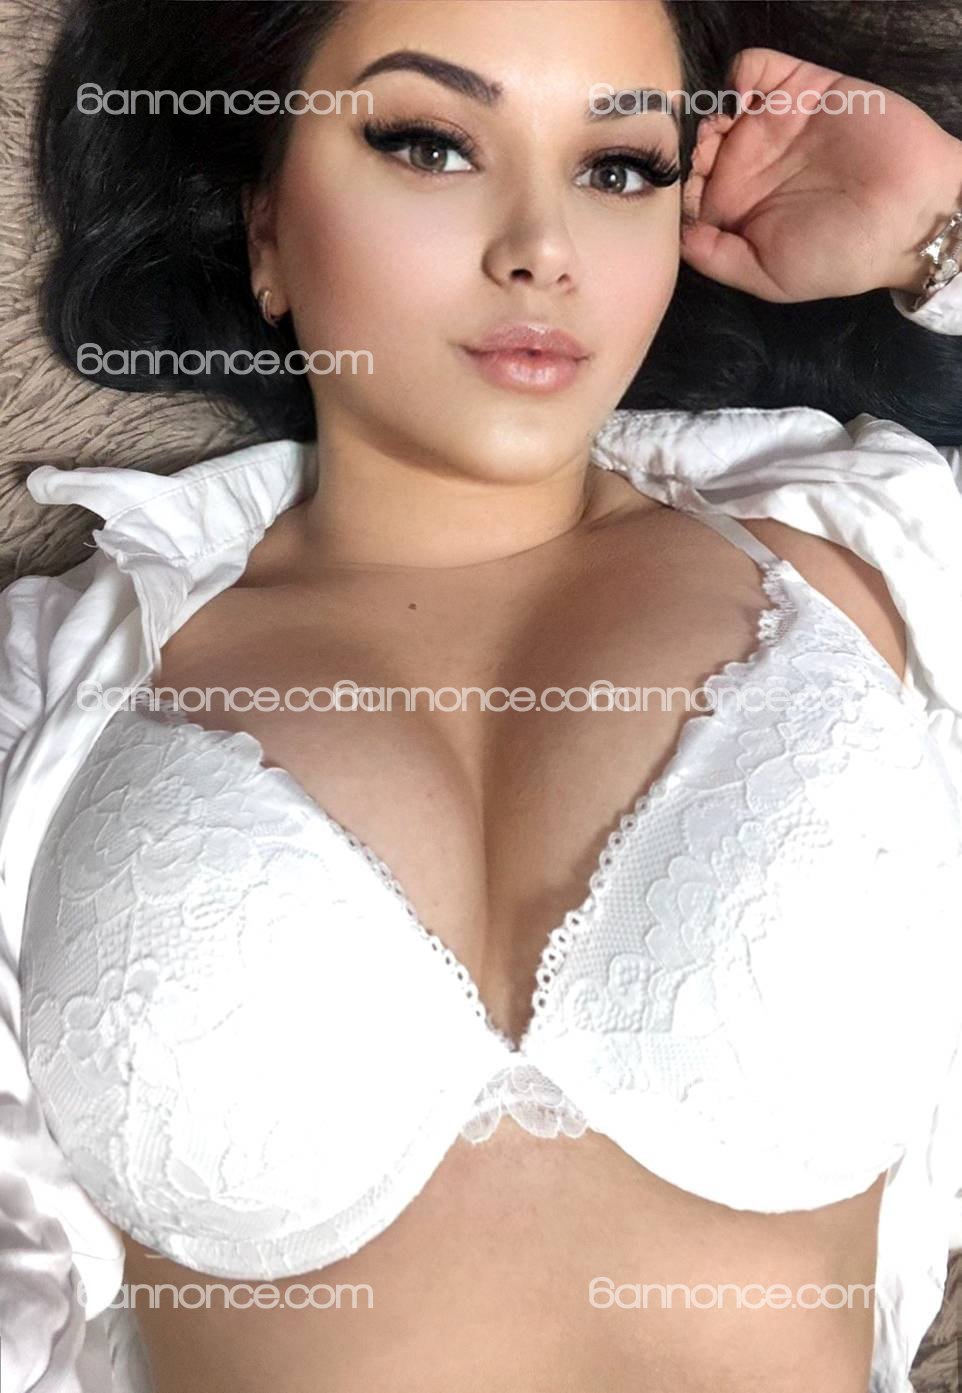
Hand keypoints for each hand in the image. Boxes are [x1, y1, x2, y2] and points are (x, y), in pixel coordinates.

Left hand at [680, 47, 961, 301]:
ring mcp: (771, 126)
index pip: (683, 190)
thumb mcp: (770, 277)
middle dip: (686, 148)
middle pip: (693, 144)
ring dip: (707, 113)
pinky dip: (740, 74)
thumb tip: (675, 236)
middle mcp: (747, 165)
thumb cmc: (842, 256)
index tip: (682, 192)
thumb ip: (717, 259)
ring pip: (715, 106)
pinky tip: (744, 99)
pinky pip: (754, 68)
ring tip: (724, 132)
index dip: (674, 187)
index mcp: (735, 210)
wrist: (910, 216)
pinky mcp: (799, 89)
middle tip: (704, 159)